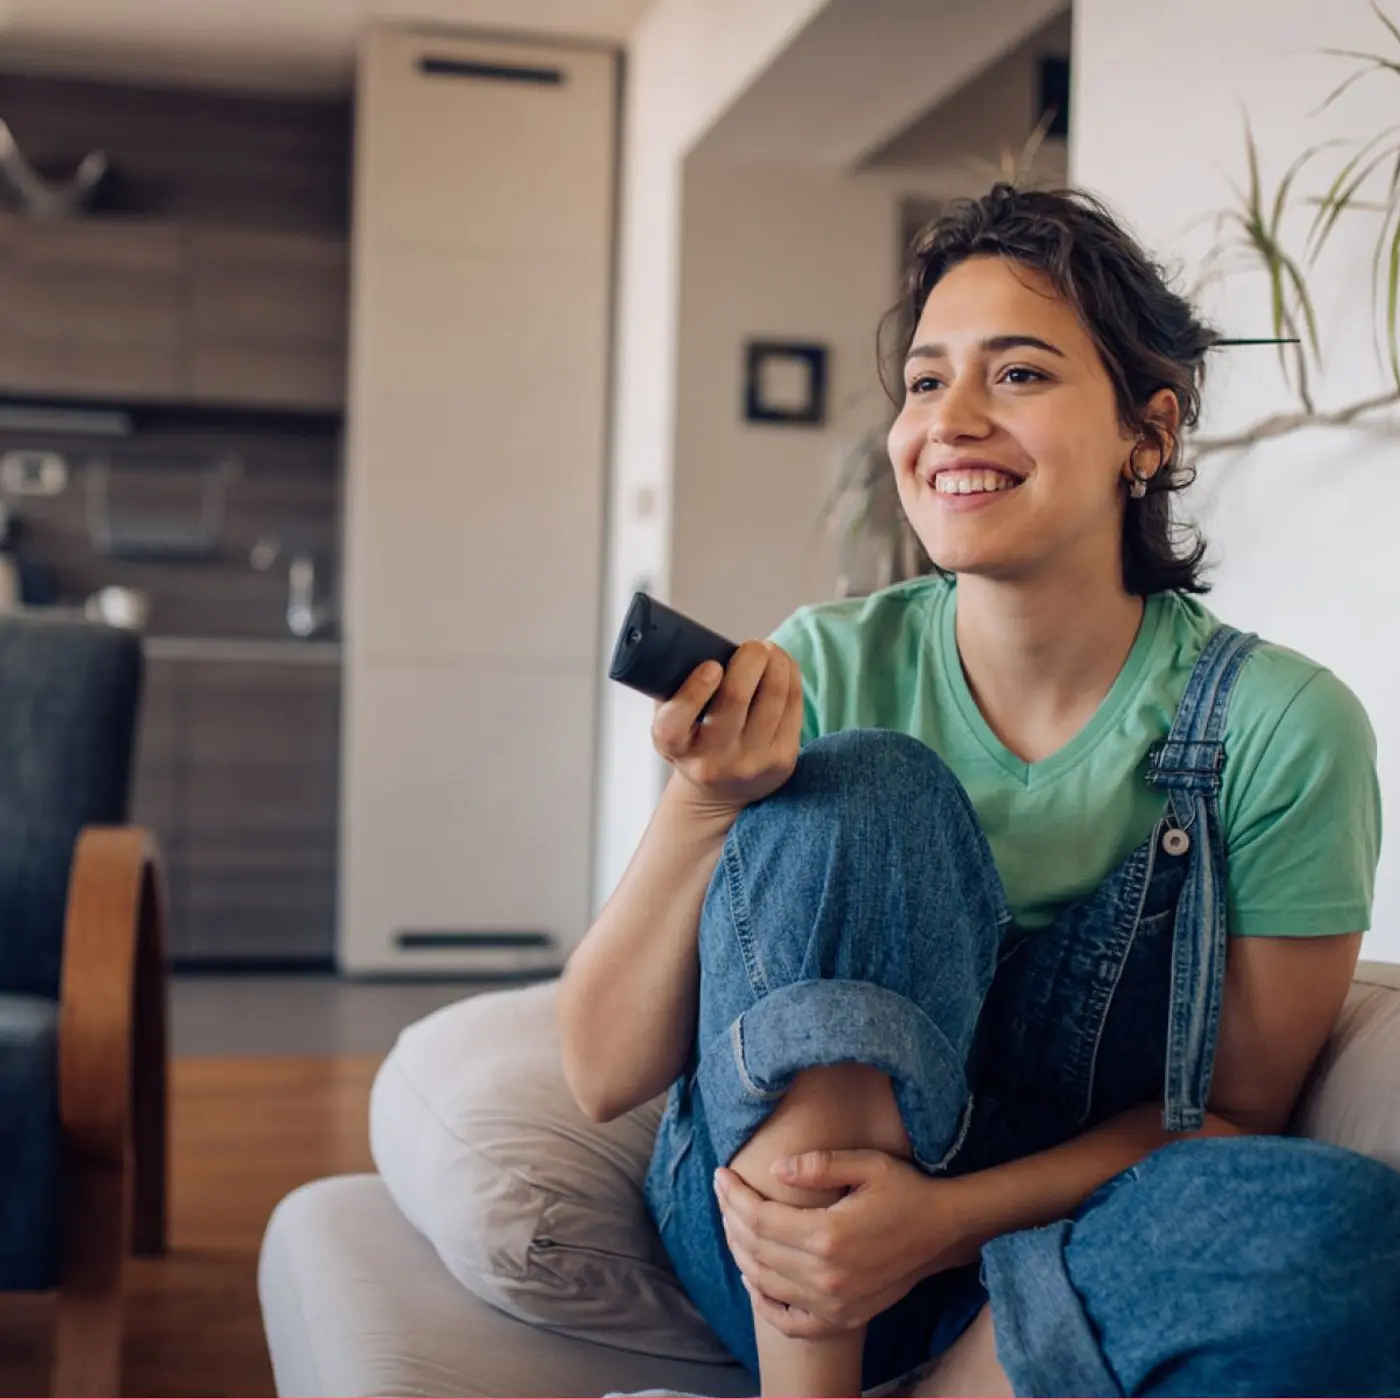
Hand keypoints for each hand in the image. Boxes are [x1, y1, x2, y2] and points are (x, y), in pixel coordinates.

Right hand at [652, 641, 802, 815]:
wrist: (720, 792)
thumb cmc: (693, 740)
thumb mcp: (670, 720)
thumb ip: (673, 688)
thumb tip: (699, 645)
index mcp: (675, 746)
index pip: (676, 720)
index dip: (695, 688)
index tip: (711, 666)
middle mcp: (713, 760)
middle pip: (736, 698)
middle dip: (750, 658)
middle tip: (752, 646)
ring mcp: (751, 763)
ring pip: (773, 696)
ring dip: (777, 661)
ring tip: (770, 651)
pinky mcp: (783, 760)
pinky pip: (794, 705)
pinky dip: (791, 676)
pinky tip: (784, 666)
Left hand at [714, 1151, 976, 1340]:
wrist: (943, 1231)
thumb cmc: (904, 1190)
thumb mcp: (867, 1164)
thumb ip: (818, 1165)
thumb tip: (775, 1168)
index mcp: (829, 1235)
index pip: (760, 1219)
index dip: (734, 1196)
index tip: (721, 1174)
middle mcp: (827, 1276)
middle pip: (756, 1250)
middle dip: (731, 1219)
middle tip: (723, 1194)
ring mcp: (834, 1303)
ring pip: (765, 1283)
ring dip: (740, 1253)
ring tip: (731, 1224)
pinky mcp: (843, 1318)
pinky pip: (791, 1322)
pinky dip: (765, 1304)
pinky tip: (752, 1279)